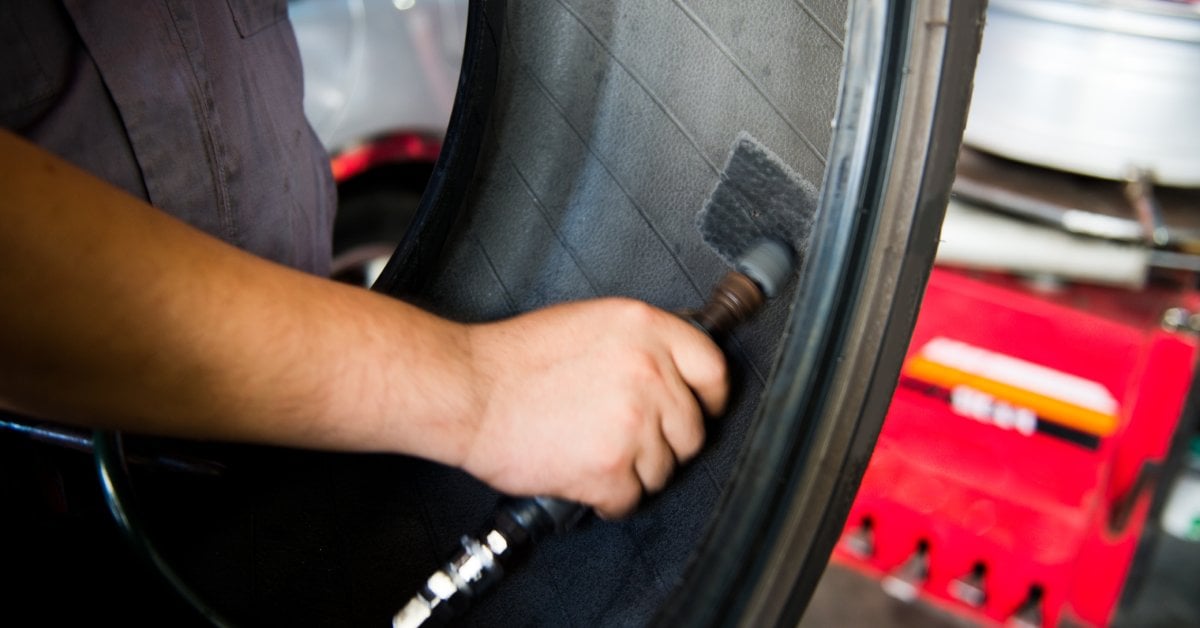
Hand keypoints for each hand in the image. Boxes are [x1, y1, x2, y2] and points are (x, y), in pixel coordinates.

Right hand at [461, 298, 727, 518]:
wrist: (468, 391)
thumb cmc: (514, 359)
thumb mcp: (589, 322)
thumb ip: (638, 343)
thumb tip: (672, 368)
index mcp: (644, 328)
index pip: (713, 369)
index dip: (709, 397)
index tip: (701, 409)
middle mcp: (648, 371)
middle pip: (692, 429)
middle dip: (665, 442)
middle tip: (629, 440)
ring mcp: (633, 421)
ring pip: (664, 469)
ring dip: (634, 472)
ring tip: (594, 453)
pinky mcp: (610, 466)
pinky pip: (631, 499)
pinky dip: (608, 498)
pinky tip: (583, 477)